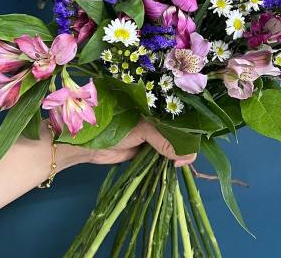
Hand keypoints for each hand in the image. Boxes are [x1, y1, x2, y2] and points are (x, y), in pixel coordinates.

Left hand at [61, 119, 195, 167]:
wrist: (91, 144)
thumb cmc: (115, 127)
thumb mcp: (143, 130)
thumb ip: (164, 141)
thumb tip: (185, 156)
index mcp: (156, 112)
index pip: (180, 121)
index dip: (188, 134)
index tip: (189, 149)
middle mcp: (156, 124)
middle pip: (177, 136)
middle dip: (184, 147)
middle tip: (183, 161)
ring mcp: (151, 139)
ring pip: (170, 148)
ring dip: (175, 157)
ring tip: (180, 166)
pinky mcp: (145, 153)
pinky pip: (160, 158)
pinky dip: (166, 164)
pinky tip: (172, 169)